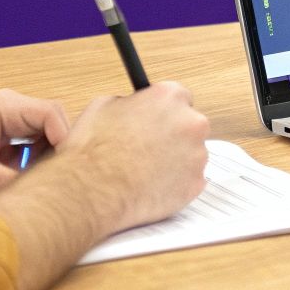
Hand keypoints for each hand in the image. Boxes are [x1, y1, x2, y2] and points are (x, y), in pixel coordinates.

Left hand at [0, 89, 71, 194]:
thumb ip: (2, 179)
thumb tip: (36, 192)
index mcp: (4, 107)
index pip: (51, 113)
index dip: (65, 137)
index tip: (63, 167)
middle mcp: (15, 110)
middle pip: (57, 124)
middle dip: (62, 150)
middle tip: (58, 178)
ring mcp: (17, 124)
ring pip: (53, 136)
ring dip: (53, 159)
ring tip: (46, 182)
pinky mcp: (17, 141)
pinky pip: (43, 148)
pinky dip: (44, 165)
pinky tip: (35, 182)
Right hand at [55, 81, 210, 231]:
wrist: (92, 192)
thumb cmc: (94, 150)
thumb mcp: (103, 106)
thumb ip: (129, 102)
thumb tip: (133, 106)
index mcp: (169, 97)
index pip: (179, 97)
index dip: (164, 111)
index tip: (157, 120)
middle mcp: (190, 122)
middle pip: (190, 124)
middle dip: (173, 134)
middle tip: (149, 148)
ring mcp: (197, 155)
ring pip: (192, 154)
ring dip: (175, 159)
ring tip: (146, 171)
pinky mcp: (195, 184)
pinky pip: (190, 180)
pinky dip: (175, 184)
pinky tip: (152, 186)